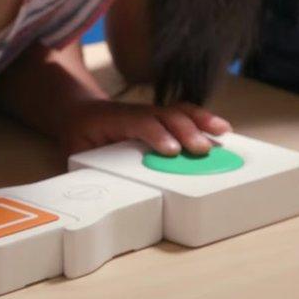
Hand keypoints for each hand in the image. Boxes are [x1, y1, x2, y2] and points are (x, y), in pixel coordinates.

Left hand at [62, 100, 231, 155]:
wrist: (79, 112)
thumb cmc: (79, 135)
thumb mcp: (74, 150)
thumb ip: (84, 167)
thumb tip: (94, 187)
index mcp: (113, 119)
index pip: (139, 122)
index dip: (156, 134)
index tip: (171, 150)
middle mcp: (137, 112)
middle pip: (165, 115)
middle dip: (185, 131)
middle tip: (201, 150)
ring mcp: (151, 113)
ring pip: (178, 111)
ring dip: (201, 121)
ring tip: (223, 133)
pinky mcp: (161, 117)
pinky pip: (185, 114)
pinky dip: (204, 120)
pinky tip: (221, 130)